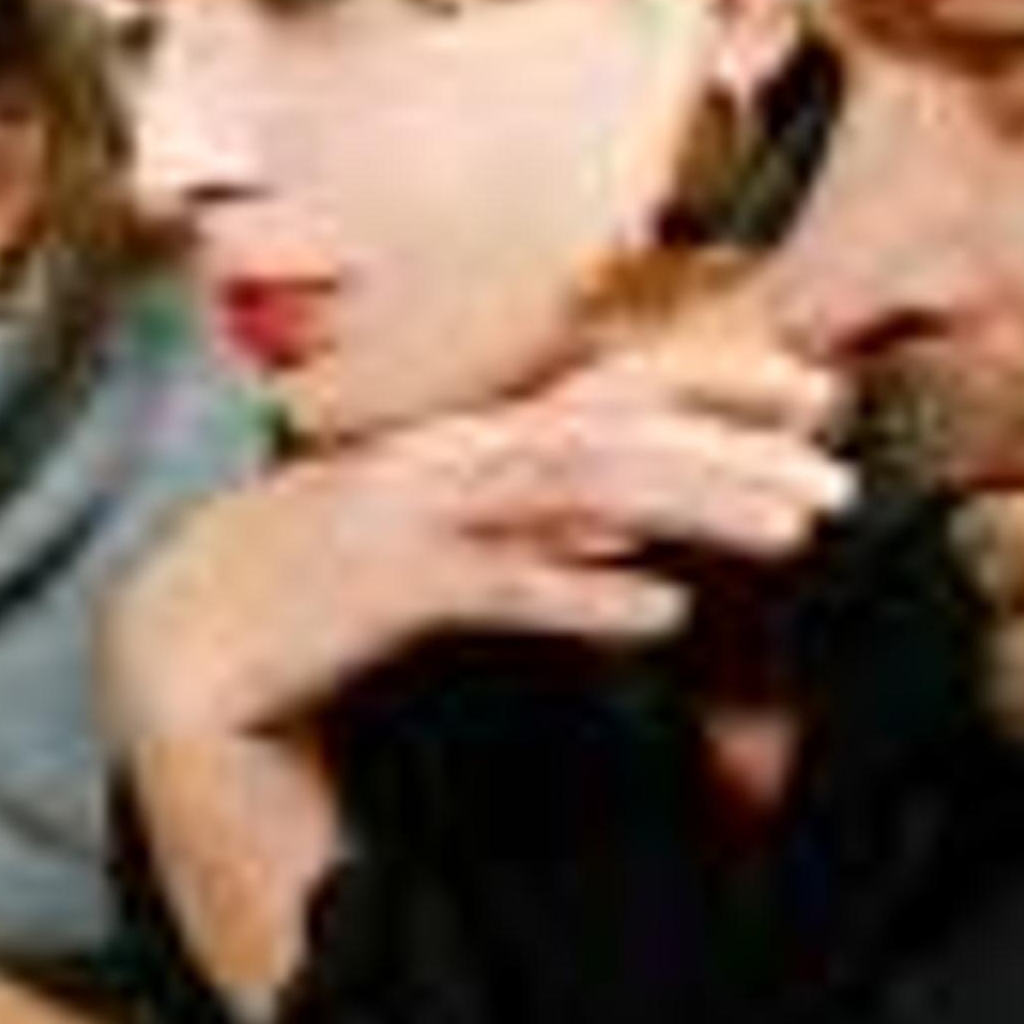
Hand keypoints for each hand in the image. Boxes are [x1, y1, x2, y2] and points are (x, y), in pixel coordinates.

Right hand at [108, 324, 850, 1018]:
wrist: (179, 642)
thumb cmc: (312, 600)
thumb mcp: (432, 548)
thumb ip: (528, 535)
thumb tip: (634, 536)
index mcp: (461, 442)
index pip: (606, 388)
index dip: (713, 381)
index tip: (821, 396)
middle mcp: (443, 457)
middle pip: (611, 432)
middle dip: (732, 448)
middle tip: (844, 480)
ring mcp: (406, 515)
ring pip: (574, 492)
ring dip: (692, 506)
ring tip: (793, 532)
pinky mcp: (374, 590)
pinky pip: (494, 587)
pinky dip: (578, 594)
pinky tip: (660, 613)